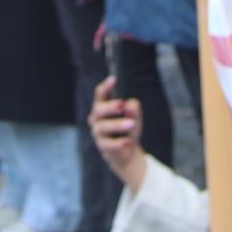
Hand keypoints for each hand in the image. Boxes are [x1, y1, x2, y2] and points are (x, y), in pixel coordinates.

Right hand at [89, 77, 147, 191]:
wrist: (127, 153)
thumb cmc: (128, 130)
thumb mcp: (135, 118)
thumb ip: (133, 110)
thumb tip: (129, 104)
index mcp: (103, 107)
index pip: (100, 94)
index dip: (106, 86)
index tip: (114, 79)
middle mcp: (97, 118)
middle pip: (98, 109)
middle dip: (110, 106)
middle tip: (121, 104)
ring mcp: (98, 133)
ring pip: (102, 126)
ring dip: (117, 124)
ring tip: (131, 123)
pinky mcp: (102, 146)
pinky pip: (107, 144)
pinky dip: (118, 143)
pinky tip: (128, 141)